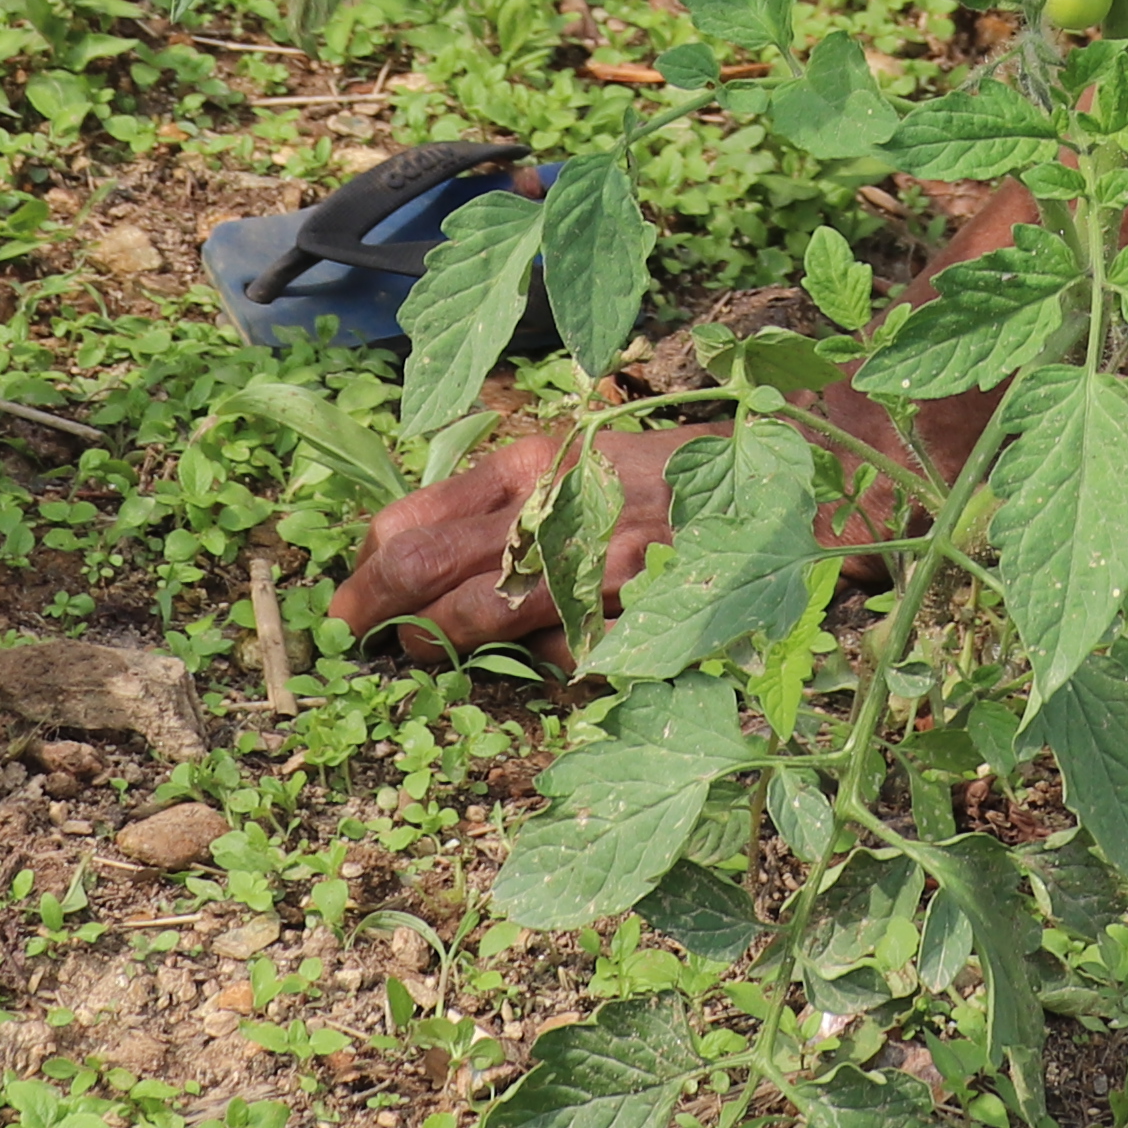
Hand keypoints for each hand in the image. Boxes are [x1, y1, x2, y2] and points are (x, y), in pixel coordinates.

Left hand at [328, 429, 671, 660]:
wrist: (779, 483)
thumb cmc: (667, 479)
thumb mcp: (578, 466)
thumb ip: (508, 505)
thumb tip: (423, 560)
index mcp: (531, 466)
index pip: (414, 515)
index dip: (368, 564)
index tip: (352, 592)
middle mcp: (550, 508)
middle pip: (424, 562)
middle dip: (371, 607)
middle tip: (349, 635)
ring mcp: (588, 562)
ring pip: (475, 615)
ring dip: (432, 642)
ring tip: (418, 649)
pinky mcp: (628, 611)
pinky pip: (554, 654)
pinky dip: (534, 661)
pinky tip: (537, 654)